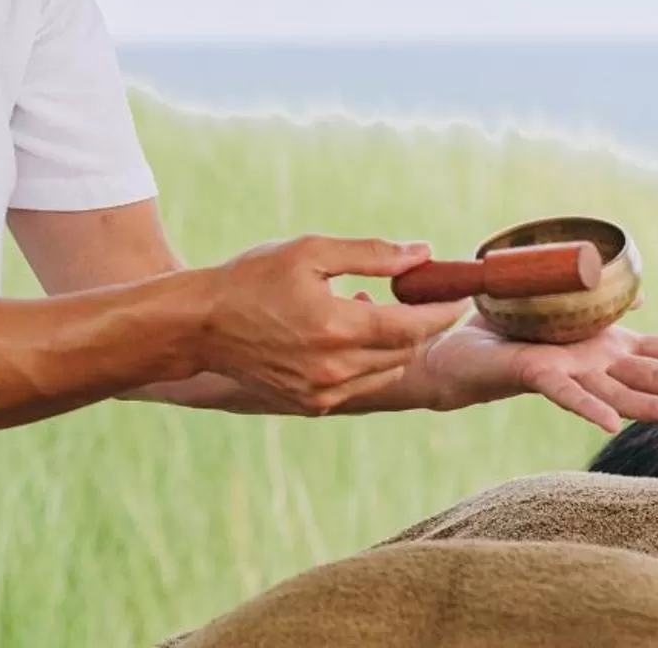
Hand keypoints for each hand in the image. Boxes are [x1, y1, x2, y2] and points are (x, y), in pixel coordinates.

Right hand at [196, 236, 469, 415]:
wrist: (198, 325)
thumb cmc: (251, 278)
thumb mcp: (311, 251)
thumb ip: (372, 254)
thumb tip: (423, 253)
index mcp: (339, 327)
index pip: (415, 326)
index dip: (443, 311)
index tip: (459, 295)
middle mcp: (335, 369)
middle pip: (405, 351)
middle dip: (422, 325)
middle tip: (423, 297)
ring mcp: (322, 393)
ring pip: (385, 372)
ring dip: (394, 343)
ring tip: (374, 309)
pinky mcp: (310, 406)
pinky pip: (359, 385)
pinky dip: (367, 361)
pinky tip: (346, 332)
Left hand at [398, 317, 657, 432]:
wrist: (454, 350)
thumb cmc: (507, 331)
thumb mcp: (562, 310)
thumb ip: (600, 305)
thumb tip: (639, 294)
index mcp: (607, 346)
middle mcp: (596, 364)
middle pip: (656, 375)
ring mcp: (572, 374)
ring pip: (622, 393)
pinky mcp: (538, 377)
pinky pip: (568, 395)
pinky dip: (591, 409)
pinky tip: (613, 424)